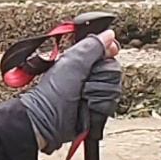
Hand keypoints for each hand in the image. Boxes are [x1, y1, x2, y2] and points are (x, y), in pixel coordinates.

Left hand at [16, 25, 120, 148]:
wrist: (47, 124)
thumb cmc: (52, 95)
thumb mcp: (72, 64)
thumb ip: (92, 47)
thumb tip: (109, 34)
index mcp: (80, 59)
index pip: (106, 49)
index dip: (108, 52)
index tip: (108, 54)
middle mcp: (88, 74)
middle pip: (112, 69)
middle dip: (100, 78)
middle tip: (84, 84)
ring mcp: (93, 92)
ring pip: (113, 88)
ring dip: (98, 95)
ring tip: (83, 99)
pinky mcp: (96, 109)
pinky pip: (110, 104)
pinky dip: (100, 108)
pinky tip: (88, 109)